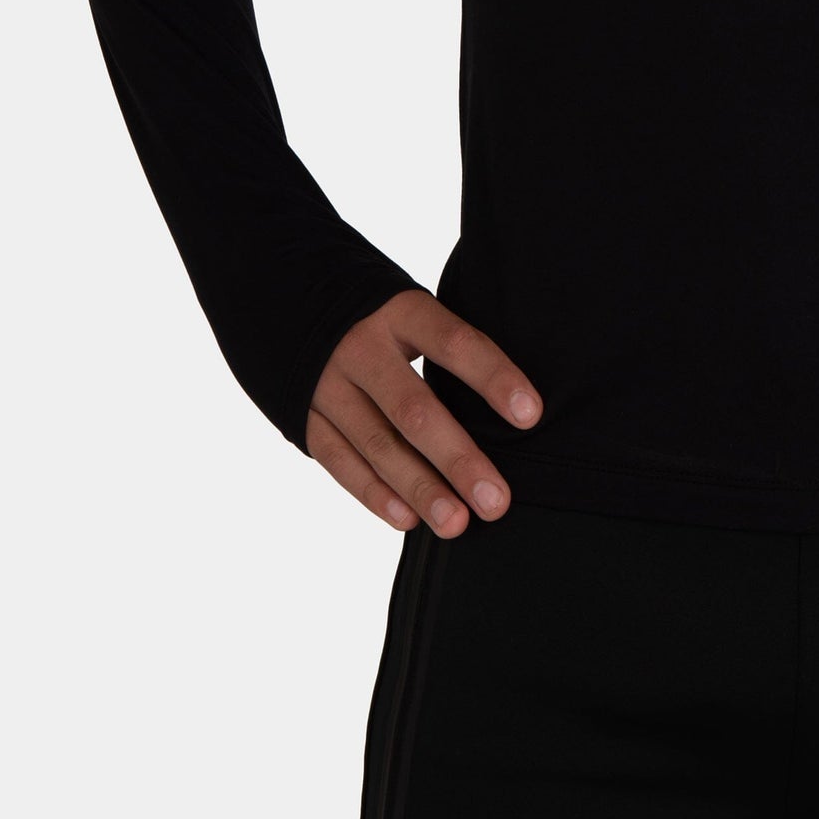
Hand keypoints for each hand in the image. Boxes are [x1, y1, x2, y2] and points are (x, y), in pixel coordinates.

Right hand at [305, 289, 543, 536]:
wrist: (287, 294)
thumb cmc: (380, 313)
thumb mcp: (412, 308)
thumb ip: (448, 349)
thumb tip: (511, 411)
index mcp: (401, 311)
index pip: (455, 344)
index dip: (493, 378)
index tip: (531, 415)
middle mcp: (361, 347)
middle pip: (414, 410)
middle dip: (457, 459)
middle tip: (496, 501)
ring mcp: (326, 384)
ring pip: (377, 444)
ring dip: (419, 489)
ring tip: (457, 524)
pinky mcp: (302, 415)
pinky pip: (339, 461)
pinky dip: (374, 493)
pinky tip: (408, 520)